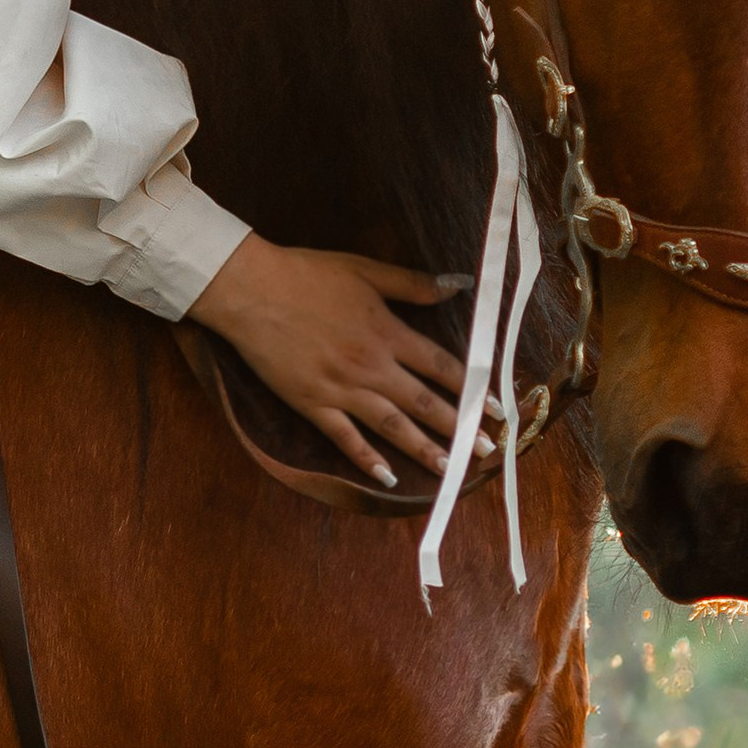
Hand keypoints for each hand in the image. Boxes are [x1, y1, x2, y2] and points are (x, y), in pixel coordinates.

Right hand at [187, 235, 476, 486]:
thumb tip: (459, 284)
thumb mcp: (364, 270)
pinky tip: (387, 478)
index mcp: (387, 332)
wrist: (251, 290)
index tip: (495, 409)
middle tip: (486, 451)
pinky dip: (367, 460)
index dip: (473, 389)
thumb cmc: (306, 274)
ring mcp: (341, 388)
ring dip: (424, 451)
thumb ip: (412, 284)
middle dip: (460, 429)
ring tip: (451, 472)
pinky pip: (344, 438)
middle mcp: (371, 366)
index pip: (441, 367)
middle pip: (425, 404)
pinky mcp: (312, 403)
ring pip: (392, 427)